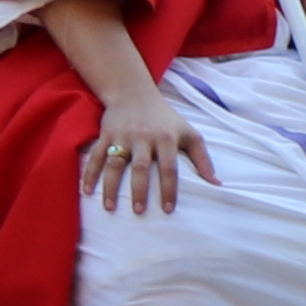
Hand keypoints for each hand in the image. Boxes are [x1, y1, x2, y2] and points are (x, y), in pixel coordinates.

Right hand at [81, 70, 213, 212]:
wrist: (134, 93)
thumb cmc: (165, 119)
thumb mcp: (188, 133)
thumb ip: (203, 159)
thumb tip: (217, 184)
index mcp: (166, 138)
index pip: (169, 167)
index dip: (169, 189)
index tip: (168, 210)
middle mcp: (144, 137)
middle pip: (141, 167)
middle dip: (139, 190)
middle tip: (139, 212)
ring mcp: (123, 136)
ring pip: (115, 162)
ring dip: (111, 186)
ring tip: (110, 207)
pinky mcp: (106, 135)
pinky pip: (97, 156)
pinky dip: (90, 173)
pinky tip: (88, 191)